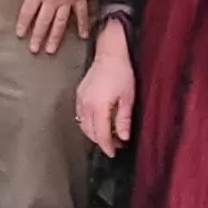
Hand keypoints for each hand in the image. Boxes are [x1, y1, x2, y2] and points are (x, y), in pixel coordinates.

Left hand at [0, 0, 103, 56]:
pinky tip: (83, 36)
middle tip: (34, 50)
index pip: (28, 12)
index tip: (20, 35)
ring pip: (60, 23)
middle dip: (38, 36)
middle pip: (43, 22)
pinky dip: (83, 25)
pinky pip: (82, 14)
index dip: (23, 24)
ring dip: (55, 37)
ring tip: (51, 49)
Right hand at [76, 24, 136, 153]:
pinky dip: (88, 123)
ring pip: (83, 125)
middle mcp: (86, 105)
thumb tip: (123, 137)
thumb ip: (123, 119)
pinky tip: (98, 123)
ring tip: (108, 135)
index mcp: (99, 106)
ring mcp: (80, 100)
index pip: (101, 134)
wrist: (110, 54)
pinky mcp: (79, 95)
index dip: (107, 146)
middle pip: (90, 132)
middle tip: (115, 145)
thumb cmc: (121, 73)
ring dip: (94, 133)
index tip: (113, 153)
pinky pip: (80, 116)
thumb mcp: (128, 97)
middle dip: (102, 141)